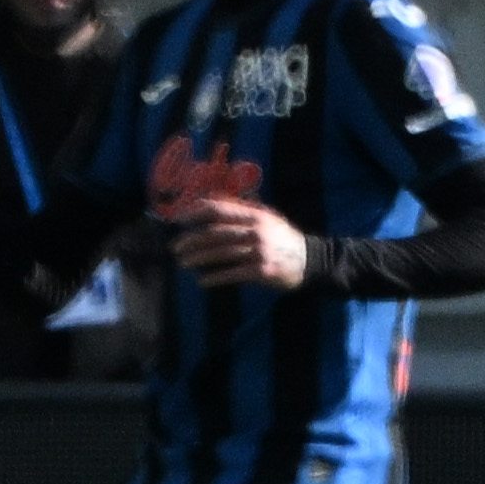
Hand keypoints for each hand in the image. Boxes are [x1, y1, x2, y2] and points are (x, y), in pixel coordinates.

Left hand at [166, 195, 310, 286]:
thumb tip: (212, 202)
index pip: (218, 209)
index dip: (195, 212)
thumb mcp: (266, 217)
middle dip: (191, 240)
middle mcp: (255, 230)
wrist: (310, 260)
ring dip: (198, 258)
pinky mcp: (262, 271)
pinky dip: (215, 277)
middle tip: (174, 247)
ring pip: (220, 253)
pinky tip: (202, 281)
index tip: (179, 219)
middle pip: (215, 233)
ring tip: (183, 263)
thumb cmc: (282, 238)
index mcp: (254, 214)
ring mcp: (259, 251)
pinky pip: (233, 273)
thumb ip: (242, 210)